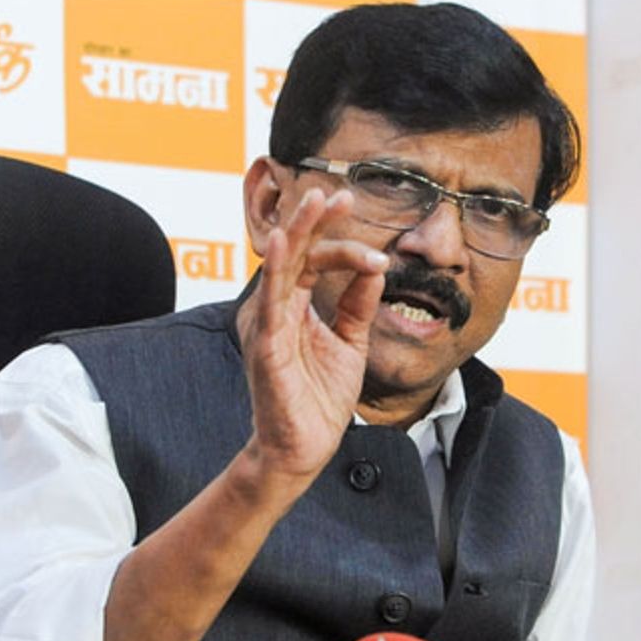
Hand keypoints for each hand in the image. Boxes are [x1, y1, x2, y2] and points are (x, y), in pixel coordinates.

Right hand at [238, 187, 389, 483]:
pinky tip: (284, 245)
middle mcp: (276, 309)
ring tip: (312, 202)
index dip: (337, 238)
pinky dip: (277, 273)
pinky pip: (270, 305)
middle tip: (335, 191)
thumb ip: (357, 305)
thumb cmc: (319, 399)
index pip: (314, 259)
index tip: (362, 219)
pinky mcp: (265, 348)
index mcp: (294, 306)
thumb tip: (374, 268)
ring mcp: (267, 327)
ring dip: (297, 233)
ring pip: (281, 269)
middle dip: (314, 220)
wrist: (305, 450)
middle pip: (295, 254)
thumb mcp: (350, 343)